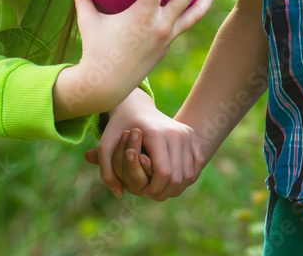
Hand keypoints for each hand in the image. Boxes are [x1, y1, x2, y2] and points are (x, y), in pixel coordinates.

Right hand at [53, 0, 220, 120]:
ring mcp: (167, 36)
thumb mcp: (89, 22)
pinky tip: (200, 0)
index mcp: (142, 14)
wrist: (107, 86)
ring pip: (196, 12)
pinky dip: (196, 10)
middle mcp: (160, 24)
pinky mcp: (168, 45)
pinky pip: (187, 23)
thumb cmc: (95, 50)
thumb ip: (83, 0)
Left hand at [85, 92, 202, 199]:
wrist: (137, 108)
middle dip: (165, 192)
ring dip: (176, 188)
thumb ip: (106, 172)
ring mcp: (186, 133)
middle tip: (152, 194)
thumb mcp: (106, 146)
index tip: (142, 193)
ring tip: (160, 187)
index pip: (163, 174)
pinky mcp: (192, 136)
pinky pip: (195, 167)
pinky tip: (171, 178)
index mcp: (156, 134)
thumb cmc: (120, 129)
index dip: (154, 190)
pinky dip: (185, 178)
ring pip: (188, 175)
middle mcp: (175, 132)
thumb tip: (119, 194)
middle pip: (178, 177)